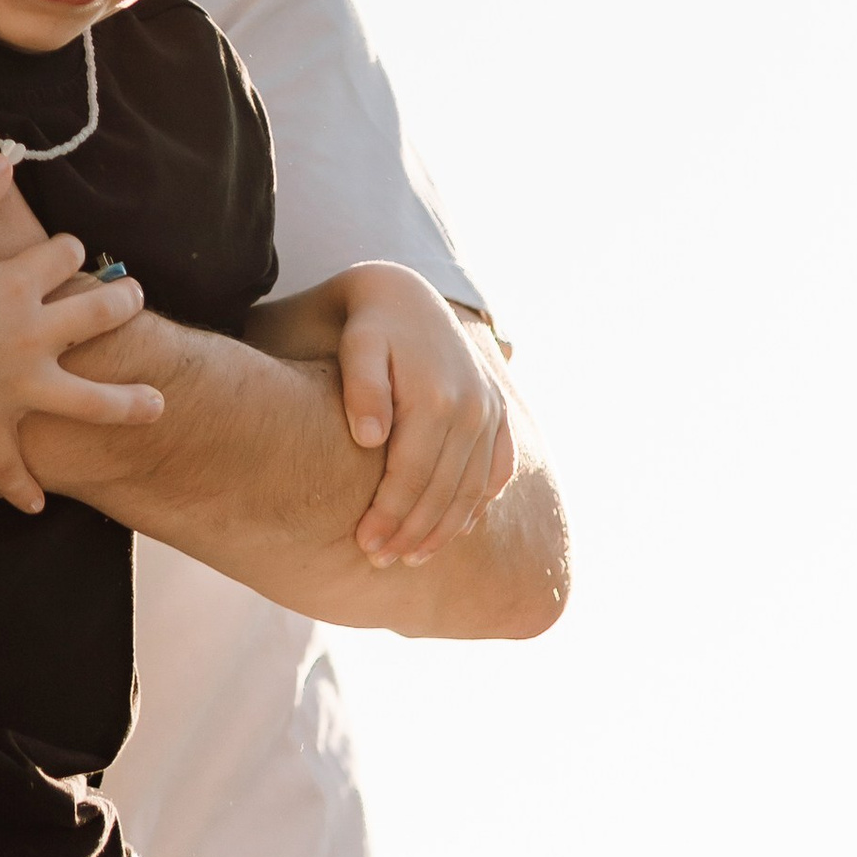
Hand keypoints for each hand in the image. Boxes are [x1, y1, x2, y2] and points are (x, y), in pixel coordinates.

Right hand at [0, 163, 160, 512]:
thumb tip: (2, 157)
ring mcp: (17, 389)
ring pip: (88, 401)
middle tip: (135, 295)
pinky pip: (9, 466)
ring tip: (156, 406)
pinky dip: (21, 486)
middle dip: (118, 303)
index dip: (66, 249)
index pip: (58, 257)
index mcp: (15, 287)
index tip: (71, 247)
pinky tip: (37, 505)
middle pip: (92, 317)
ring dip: (124, 404)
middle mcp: (30, 338)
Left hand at [334, 268, 516, 567]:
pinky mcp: (499, 415)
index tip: (364, 545)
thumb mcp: (357, 345)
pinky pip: (497, 472)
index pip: (412, 477)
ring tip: (412, 557)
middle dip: (412, 533)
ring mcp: (491, 413)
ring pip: (472, 490)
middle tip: (380, 560)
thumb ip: (361, 387)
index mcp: (438, 398)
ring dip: (444, 530)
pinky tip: (455, 529)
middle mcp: (474, 409)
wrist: (406, 296)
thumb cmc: (370, 327)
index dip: (389, 516)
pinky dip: (477, 505)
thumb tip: (370, 438)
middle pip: (443, 491)